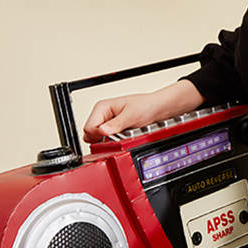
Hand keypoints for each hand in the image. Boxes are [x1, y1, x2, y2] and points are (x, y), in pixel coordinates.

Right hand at [82, 80, 204, 142]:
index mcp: (102, 107)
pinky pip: (106, 139)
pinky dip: (113, 141)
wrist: (159, 108)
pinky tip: (123, 137)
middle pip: (90, 134)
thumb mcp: (132, 115)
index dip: (98, 135)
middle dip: (103, 139)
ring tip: (123, 135)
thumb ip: (116, 124)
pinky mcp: (113, 128)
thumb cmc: (147, 106)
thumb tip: (102, 131)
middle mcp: (102, 114)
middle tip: (119, 136)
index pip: (88, 127)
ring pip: (98, 138)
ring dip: (108, 141)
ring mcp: (107, 121)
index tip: (111, 136)